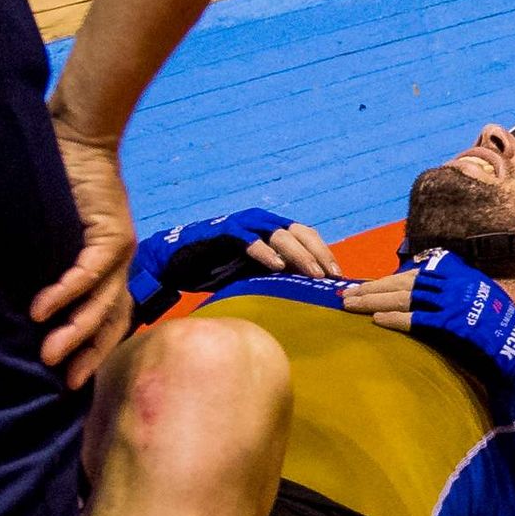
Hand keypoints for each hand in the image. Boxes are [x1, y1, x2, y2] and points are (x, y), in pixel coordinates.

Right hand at [34, 119, 135, 387]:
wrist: (78, 137)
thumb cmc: (61, 185)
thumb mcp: (54, 235)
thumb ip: (45, 264)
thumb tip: (15, 301)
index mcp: (109, 270)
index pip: (108, 321)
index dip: (93, 353)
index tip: (71, 383)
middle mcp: (120, 265)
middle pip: (110, 322)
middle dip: (88, 355)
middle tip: (64, 384)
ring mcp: (119, 250)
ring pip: (101, 302)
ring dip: (73, 329)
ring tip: (47, 353)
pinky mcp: (111, 231)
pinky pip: (89, 270)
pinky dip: (65, 291)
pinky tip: (42, 310)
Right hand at [132, 209, 342, 303]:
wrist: (177, 262)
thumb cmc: (217, 269)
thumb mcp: (254, 274)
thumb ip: (278, 275)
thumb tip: (309, 293)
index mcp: (272, 230)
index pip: (307, 236)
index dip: (324, 253)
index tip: (338, 276)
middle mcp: (261, 222)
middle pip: (300, 232)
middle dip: (318, 254)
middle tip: (329, 276)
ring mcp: (244, 224)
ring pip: (280, 233)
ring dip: (299, 254)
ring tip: (312, 274)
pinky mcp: (225, 231)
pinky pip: (250, 240)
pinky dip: (265, 252)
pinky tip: (277, 267)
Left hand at [342, 251, 514, 413]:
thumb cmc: (498, 326)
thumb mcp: (476, 296)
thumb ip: (450, 291)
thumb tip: (421, 293)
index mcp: (459, 273)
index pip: (414, 274)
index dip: (387, 280)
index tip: (366, 286)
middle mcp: (455, 283)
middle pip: (403, 282)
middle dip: (372, 288)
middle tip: (347, 294)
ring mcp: (454, 301)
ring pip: (405, 297)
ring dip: (375, 301)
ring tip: (351, 305)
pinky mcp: (453, 323)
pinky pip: (418, 319)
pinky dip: (396, 319)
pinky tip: (376, 321)